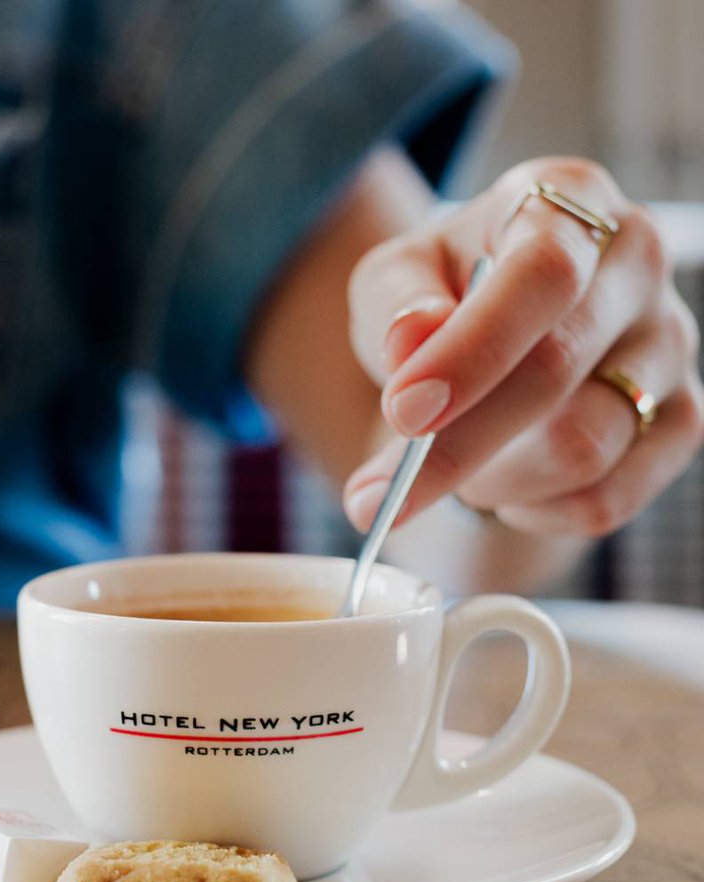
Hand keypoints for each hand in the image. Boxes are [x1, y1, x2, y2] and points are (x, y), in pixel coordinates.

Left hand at [343, 158, 703, 537]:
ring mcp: (670, 345)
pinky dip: (536, 512)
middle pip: (557, 373)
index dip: (472, 353)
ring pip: (583, 448)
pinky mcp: (680, 421)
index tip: (404, 412)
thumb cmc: (445, 295)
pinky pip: (607, 500)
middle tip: (376, 496)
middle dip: (455, 447)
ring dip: (492, 482)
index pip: (541, 276)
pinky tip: (503, 490)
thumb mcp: (396, 280)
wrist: (499, 331)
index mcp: (567, 201)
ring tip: (451, 466)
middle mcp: (637, 263)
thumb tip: (412, 344)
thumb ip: (395, 305)